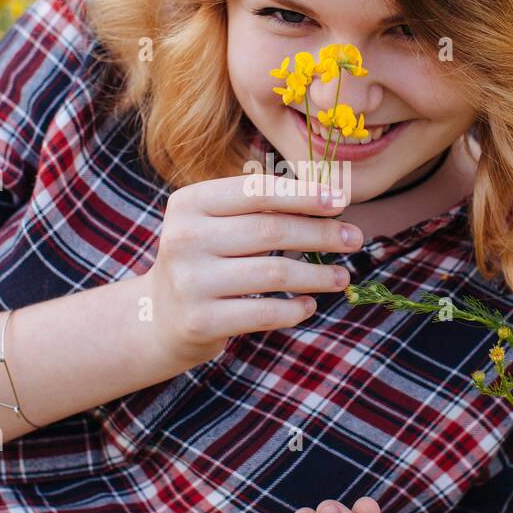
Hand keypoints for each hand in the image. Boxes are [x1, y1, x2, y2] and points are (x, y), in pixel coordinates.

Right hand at [145, 174, 363, 374]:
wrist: (158, 318)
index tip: (342, 200)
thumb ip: (259, 207)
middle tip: (355, 238)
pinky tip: (309, 306)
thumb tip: (329, 195)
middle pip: (270, 231)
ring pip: (273, 273)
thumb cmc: (204, 261)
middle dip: (321, 233)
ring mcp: (190, 282)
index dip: (304, 194)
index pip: (257, 192)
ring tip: (343, 277)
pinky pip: (264, 313)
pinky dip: (294, 310)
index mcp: (189, 203)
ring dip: (317, 276)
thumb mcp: (216, 224)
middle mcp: (184, 239)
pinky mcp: (201, 321)